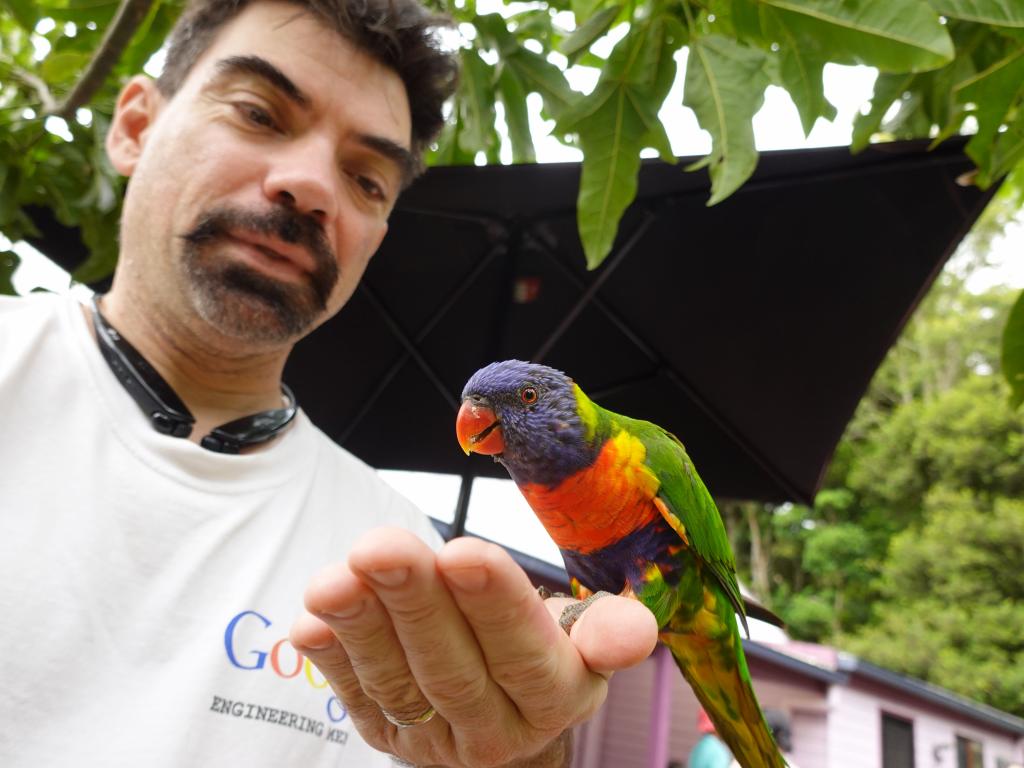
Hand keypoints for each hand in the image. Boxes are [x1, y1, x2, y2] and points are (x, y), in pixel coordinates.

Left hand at [290, 527, 658, 766]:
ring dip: (361, 628)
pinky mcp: (389, 734)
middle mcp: (495, 729)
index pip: (525, 654)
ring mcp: (435, 738)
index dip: (494, 605)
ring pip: (398, 682)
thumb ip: (605, 630)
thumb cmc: (544, 651)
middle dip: (415, 604)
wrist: (504, 715)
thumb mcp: (584, 641)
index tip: (463, 551)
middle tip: (382, 547)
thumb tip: (636, 629)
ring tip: (333, 579)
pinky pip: (357, 699)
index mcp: (554, 698)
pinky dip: (332, 661)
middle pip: (453, 668)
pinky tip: (311, 623)